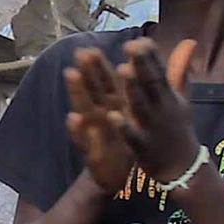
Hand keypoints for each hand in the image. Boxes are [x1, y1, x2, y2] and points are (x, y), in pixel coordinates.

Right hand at [64, 47, 135, 193]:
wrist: (122, 176)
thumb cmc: (128, 140)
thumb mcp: (136, 114)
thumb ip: (145, 89)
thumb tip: (153, 68)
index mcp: (113, 105)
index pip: (104, 81)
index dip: (98, 65)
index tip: (92, 47)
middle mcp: (100, 114)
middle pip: (92, 89)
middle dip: (86, 71)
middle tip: (78, 53)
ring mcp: (94, 131)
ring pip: (84, 108)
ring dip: (77, 92)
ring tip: (71, 74)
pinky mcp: (92, 151)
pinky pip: (83, 140)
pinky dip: (78, 129)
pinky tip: (73, 118)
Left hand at [114, 38, 202, 181]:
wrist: (183, 168)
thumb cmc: (177, 127)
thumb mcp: (181, 98)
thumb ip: (180, 70)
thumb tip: (189, 41)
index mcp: (170, 96)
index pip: (161, 72)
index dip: (152, 56)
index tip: (141, 39)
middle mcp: (163, 108)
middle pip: (152, 84)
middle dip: (142, 65)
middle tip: (131, 45)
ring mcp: (154, 128)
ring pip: (142, 106)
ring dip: (133, 89)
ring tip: (122, 70)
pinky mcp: (144, 148)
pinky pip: (133, 136)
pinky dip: (124, 127)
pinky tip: (112, 117)